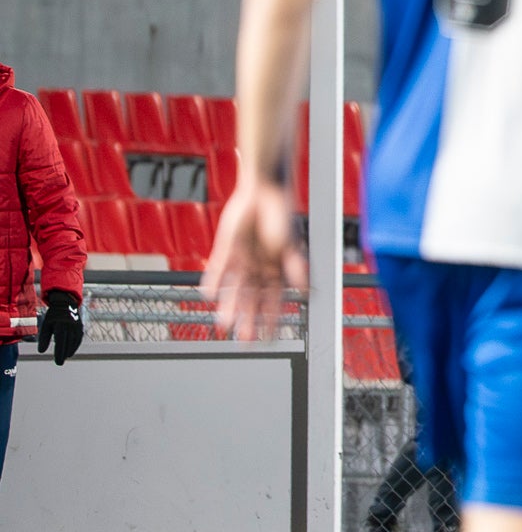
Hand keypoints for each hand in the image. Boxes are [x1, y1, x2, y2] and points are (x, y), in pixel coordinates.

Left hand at [37, 289, 81, 364]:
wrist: (65, 304)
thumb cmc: (53, 316)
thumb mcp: (46, 326)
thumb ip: (44, 339)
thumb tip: (41, 351)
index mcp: (60, 325)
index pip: (60, 342)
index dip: (59, 353)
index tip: (57, 361)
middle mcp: (70, 326)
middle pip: (67, 344)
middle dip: (63, 354)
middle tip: (60, 363)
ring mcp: (76, 327)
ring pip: (74, 342)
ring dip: (70, 350)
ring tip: (66, 357)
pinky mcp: (80, 327)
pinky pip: (78, 338)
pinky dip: (75, 345)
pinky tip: (71, 351)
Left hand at [202, 179, 306, 341]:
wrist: (264, 190)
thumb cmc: (282, 214)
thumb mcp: (291, 243)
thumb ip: (296, 267)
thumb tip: (304, 289)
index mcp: (278, 269)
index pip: (275, 300)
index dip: (272, 319)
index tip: (269, 338)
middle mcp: (260, 268)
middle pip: (253, 300)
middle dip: (249, 320)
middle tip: (244, 341)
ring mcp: (242, 259)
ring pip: (234, 289)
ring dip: (230, 307)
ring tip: (223, 325)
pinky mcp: (227, 248)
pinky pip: (218, 268)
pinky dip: (214, 281)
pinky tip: (208, 295)